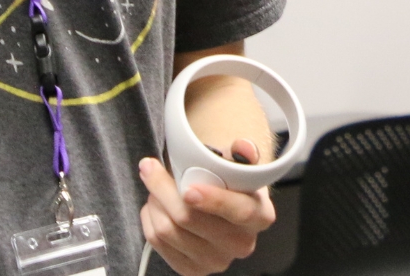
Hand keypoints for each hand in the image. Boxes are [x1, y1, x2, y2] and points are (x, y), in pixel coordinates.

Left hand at [137, 139, 276, 275]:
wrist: (221, 206)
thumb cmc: (229, 184)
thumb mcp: (241, 165)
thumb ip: (244, 153)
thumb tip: (242, 146)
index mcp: (259, 216)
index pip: (239, 211)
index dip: (213, 201)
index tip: (188, 189)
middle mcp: (241, 244)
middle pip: (191, 220)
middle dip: (163, 190)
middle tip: (151, 168)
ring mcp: (216, 261)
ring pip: (167, 230)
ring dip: (154, 202)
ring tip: (156, 187)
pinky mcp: (192, 269)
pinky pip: (157, 242)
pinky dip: (150, 218)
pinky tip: (156, 206)